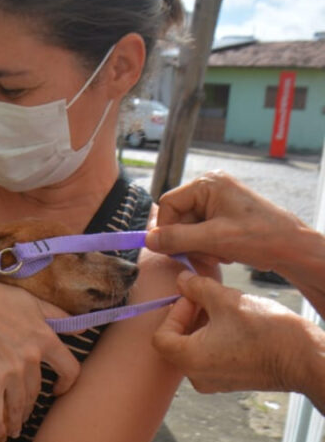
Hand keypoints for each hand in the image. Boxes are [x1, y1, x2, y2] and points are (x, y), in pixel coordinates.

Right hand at [0, 267, 79, 438]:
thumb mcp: (32, 301)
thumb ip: (57, 316)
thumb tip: (80, 329)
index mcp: (46, 339)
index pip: (71, 370)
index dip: (67, 384)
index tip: (58, 390)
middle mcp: (31, 358)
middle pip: (38, 392)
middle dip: (31, 405)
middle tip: (25, 414)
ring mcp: (10, 370)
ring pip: (19, 404)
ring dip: (17, 419)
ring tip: (14, 428)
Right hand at [147, 171, 307, 271]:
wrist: (293, 248)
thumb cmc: (260, 238)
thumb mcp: (214, 239)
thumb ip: (177, 239)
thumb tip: (148, 240)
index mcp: (208, 184)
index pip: (168, 204)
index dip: (165, 229)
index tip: (170, 250)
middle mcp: (210, 187)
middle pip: (178, 217)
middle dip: (187, 240)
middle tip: (202, 257)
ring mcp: (217, 201)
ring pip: (188, 227)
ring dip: (197, 246)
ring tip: (217, 256)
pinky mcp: (223, 215)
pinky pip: (201, 231)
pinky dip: (207, 246)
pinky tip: (223, 254)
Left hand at [152, 270, 314, 394]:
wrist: (307, 359)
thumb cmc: (266, 332)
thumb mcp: (226, 300)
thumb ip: (197, 288)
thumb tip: (182, 279)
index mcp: (189, 360)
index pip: (161, 335)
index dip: (174, 312)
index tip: (193, 298)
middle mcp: (197, 376)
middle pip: (176, 342)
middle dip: (189, 316)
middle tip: (206, 299)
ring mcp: (215, 381)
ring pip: (195, 348)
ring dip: (203, 325)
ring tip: (223, 308)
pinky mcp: (232, 380)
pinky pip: (211, 356)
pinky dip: (215, 338)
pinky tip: (234, 323)